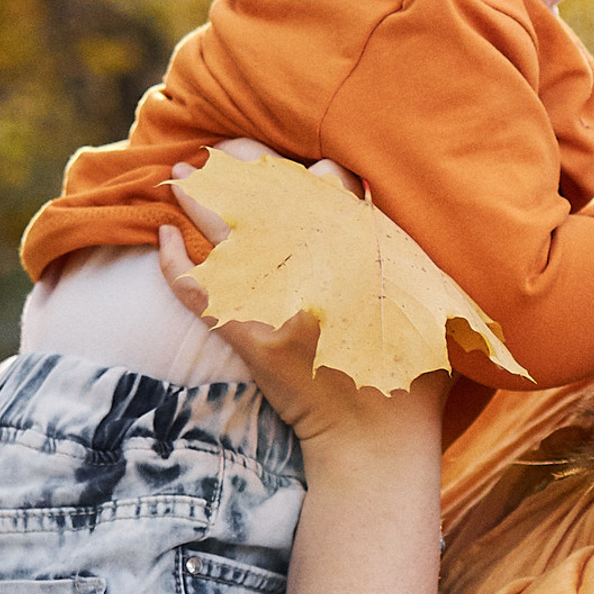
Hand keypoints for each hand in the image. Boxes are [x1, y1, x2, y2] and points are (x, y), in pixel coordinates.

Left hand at [157, 143, 446, 466]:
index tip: (287, 169)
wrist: (379, 439)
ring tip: (175, 179)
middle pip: (265, 193)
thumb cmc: (415, 372)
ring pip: (224, 230)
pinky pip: (196, 289)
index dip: (305, 172)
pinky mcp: (246, 333)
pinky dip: (172, 262)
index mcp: (367, 247)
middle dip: (236, 168)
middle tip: (216, 154)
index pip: (327, 180)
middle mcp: (320, 261)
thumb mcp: (432, 300)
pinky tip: (160, 237)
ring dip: (194, 199)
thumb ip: (406, 249)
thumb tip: (372, 201)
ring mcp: (278, 297)